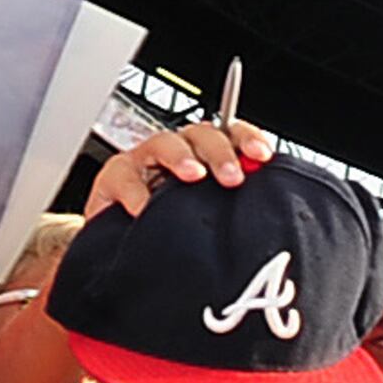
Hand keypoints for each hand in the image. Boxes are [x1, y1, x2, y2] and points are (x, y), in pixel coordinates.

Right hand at [84, 118, 274, 223]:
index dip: (248, 139)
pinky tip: (145, 209)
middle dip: (220, 152)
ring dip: (181, 157)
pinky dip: (135, 191)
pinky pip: (125, 176)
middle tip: (232, 178)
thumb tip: (266, 216)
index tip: (262, 155)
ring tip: (192, 176)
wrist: (123, 247)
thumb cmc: (171, 228)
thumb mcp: (207, 218)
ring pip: (165, 143)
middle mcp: (178, 152)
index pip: (233, 135)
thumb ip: (232, 210)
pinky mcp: (115, 178)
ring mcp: (145, 161)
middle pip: (203, 134)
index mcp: (206, 157)